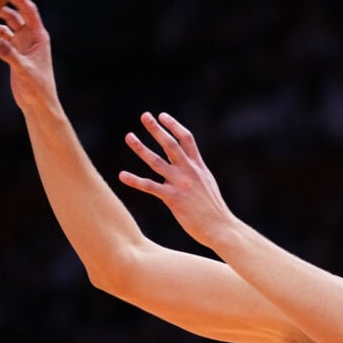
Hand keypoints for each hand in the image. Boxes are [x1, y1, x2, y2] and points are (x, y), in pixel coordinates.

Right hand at [0, 0, 54, 108]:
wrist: (37, 103)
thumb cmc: (37, 88)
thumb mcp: (24, 71)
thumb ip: (10, 56)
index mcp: (39, 37)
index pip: (29, 11)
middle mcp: (31, 37)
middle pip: (16, 13)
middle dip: (4, 2)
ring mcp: (22, 43)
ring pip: (7, 24)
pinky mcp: (14, 52)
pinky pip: (2, 36)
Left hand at [119, 112, 234, 246]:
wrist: (220, 227)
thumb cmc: (214, 210)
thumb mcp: (207, 184)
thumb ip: (196, 173)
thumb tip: (189, 165)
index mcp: (199, 166)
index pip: (186, 139)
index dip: (174, 126)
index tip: (162, 115)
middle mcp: (189, 171)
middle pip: (170, 144)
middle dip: (156, 129)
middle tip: (144, 116)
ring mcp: (180, 183)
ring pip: (156, 161)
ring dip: (140, 148)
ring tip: (129, 136)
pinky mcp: (173, 198)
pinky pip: (150, 186)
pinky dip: (135, 180)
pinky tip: (122, 175)